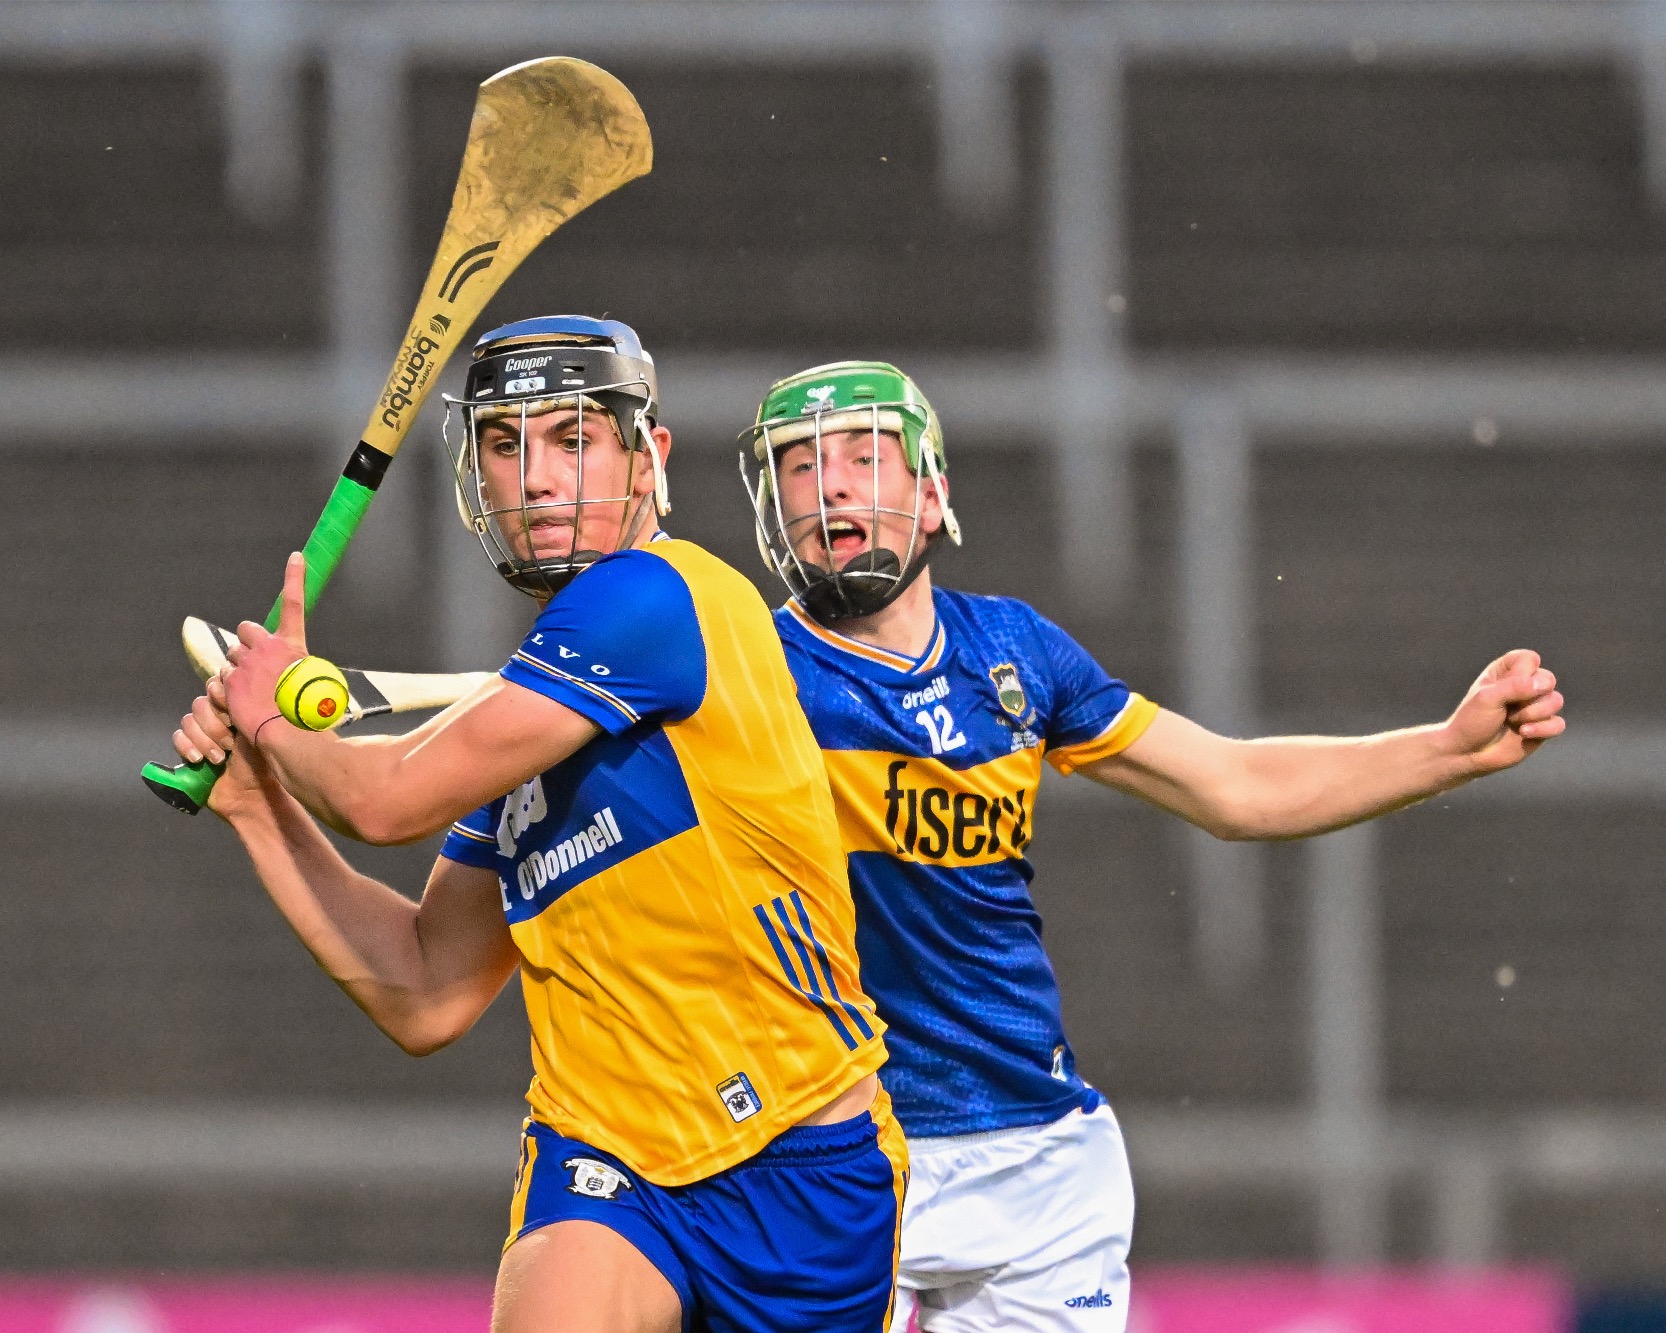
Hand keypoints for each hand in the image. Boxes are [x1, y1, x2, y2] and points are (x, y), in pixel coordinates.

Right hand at [168, 675, 284, 823]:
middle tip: (230, 745)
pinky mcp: (189, 749)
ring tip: (219, 759)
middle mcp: (217, 717)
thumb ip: (242, 705)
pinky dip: (187, 747)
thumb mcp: (257, 730)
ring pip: (188, 721)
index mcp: (236, 708)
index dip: (220, 699)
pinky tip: (199, 760)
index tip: (233, 717)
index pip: (216, 687)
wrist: (251, 795)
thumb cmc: (261, 763)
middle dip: (214, 726)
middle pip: (200, 704)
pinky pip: (178, 738)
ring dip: (204, 740)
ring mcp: (201, 734)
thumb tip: (229, 680)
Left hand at [221, 552, 308, 738]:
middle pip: (247, 630)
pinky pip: (221, 679)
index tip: (296, 557)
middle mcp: (268, 648)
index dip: (295, 579)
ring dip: (237, 669)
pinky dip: (227, 690)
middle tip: (253, 662)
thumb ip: (299, 669)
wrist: (286, 732)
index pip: (295, 604)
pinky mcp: (229, 681)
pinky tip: (240, 704)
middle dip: (247, 642)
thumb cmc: (307, 714)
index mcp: (292, 646)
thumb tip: (298, 672)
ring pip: (232, 656)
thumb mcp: (314, 683)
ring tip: (250, 692)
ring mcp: (246, 663)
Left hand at [1442, 649, 1565, 774]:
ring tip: (1513, 722)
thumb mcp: (1487, 698)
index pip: (1529, 659)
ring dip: (1534, 714)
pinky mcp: (1541, 728)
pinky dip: (1543, 729)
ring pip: (1556, 701)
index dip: (1523, 672)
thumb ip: (1514, 686)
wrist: (1467, 753)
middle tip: (1509, 708)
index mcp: (1506, 672)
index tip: (1507, 685)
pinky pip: (1558, 724)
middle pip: (1548, 679)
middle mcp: (1524, 687)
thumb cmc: (1471, 721)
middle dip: (1531, 697)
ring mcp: (1534, 708)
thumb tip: (1543, 684)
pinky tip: (1524, 733)